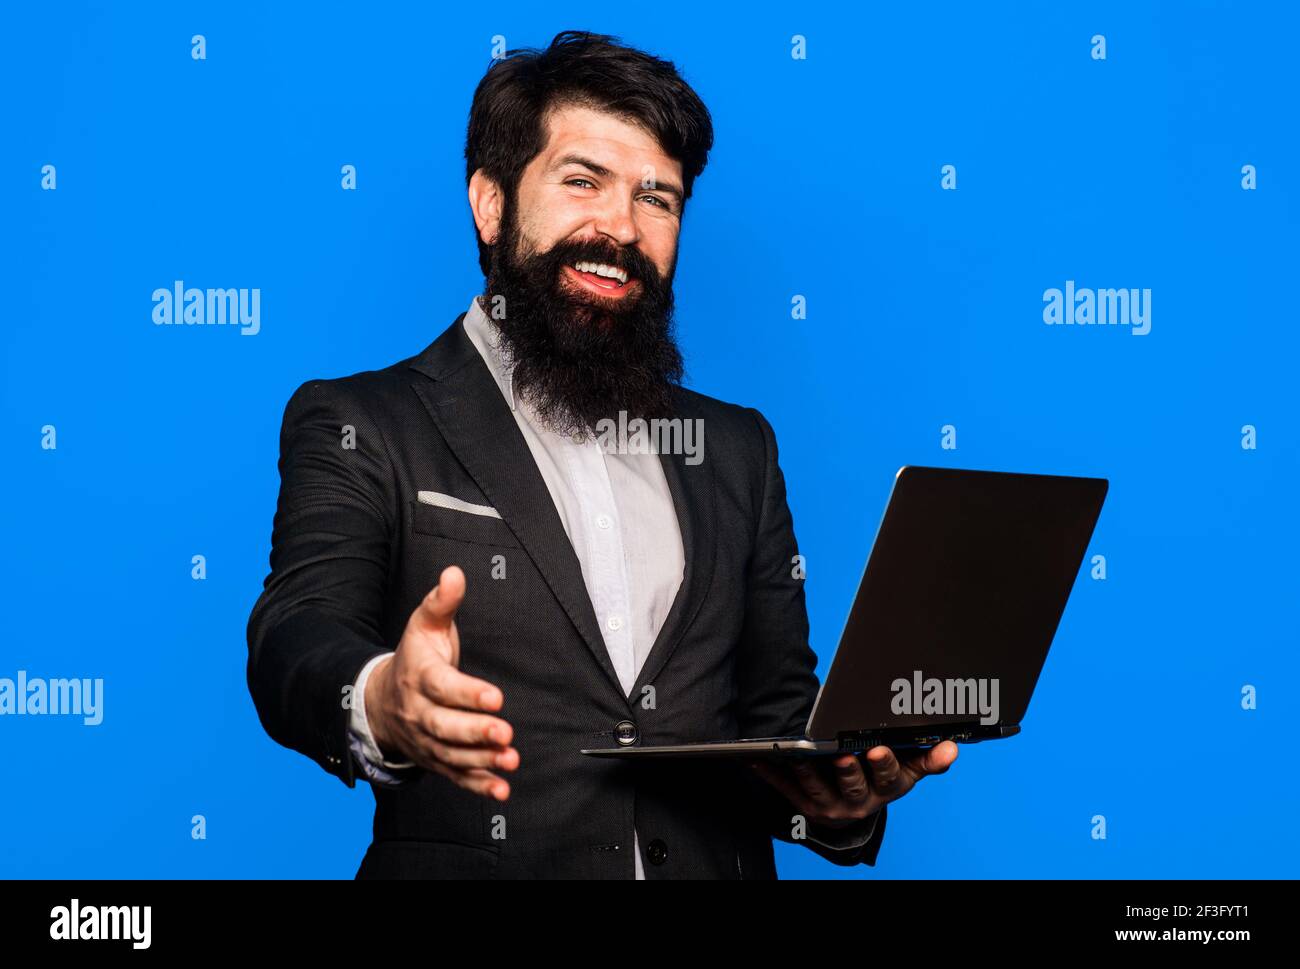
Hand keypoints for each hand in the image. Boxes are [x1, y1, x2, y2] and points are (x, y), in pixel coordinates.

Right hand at [364, 565, 517, 799]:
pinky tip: (500, 790)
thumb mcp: (424, 625)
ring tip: (509, 760)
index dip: (468, 693)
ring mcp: (426, 740)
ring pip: (451, 755)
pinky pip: (455, 776)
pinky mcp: (436, 760)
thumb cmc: (415, 659)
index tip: (495, 696)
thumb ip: (442, 601)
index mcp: (419, 678)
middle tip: (504, 733)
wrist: (379, 702)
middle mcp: (419, 713)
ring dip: (481, 761)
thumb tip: (455, 573)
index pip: (442, 687)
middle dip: (475, 732)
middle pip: (445, 726)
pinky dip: (477, 786)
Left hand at [750, 741, 957, 828]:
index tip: (879, 749)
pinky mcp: (805, 805)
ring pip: (818, 788)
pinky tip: (758, 757)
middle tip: (841, 754)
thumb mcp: (908, 770)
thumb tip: (952, 748)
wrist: (854, 805)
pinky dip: (772, 773)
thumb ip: (928, 759)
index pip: (888, 777)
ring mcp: (831, 806)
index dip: (883, 764)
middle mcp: (860, 801)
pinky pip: (786, 789)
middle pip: (854, 785)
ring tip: (798, 754)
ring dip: (808, 771)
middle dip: (847, 770)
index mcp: (887, 789)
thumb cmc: (882, 778)